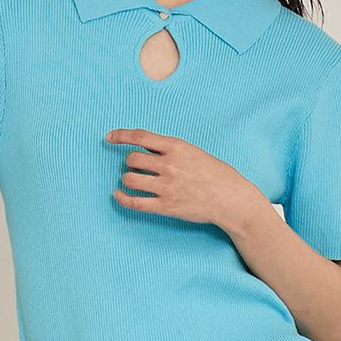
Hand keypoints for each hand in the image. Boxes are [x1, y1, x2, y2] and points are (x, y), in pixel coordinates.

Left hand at [104, 127, 256, 228]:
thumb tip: (145, 149)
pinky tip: (118, 195)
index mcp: (177, 147)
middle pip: (132, 159)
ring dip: (128, 179)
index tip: (109, 137)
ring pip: (130, 179)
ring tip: (134, 180)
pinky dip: (122, 198)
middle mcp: (170, 165)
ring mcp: (167, 186)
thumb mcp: (194, 152)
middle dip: (130, 162)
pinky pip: (135, 202)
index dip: (121, 135)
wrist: (231, 199)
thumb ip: (171, 150)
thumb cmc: (216, 174)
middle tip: (137, 167)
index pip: (140, 137)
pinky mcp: (166, 206)